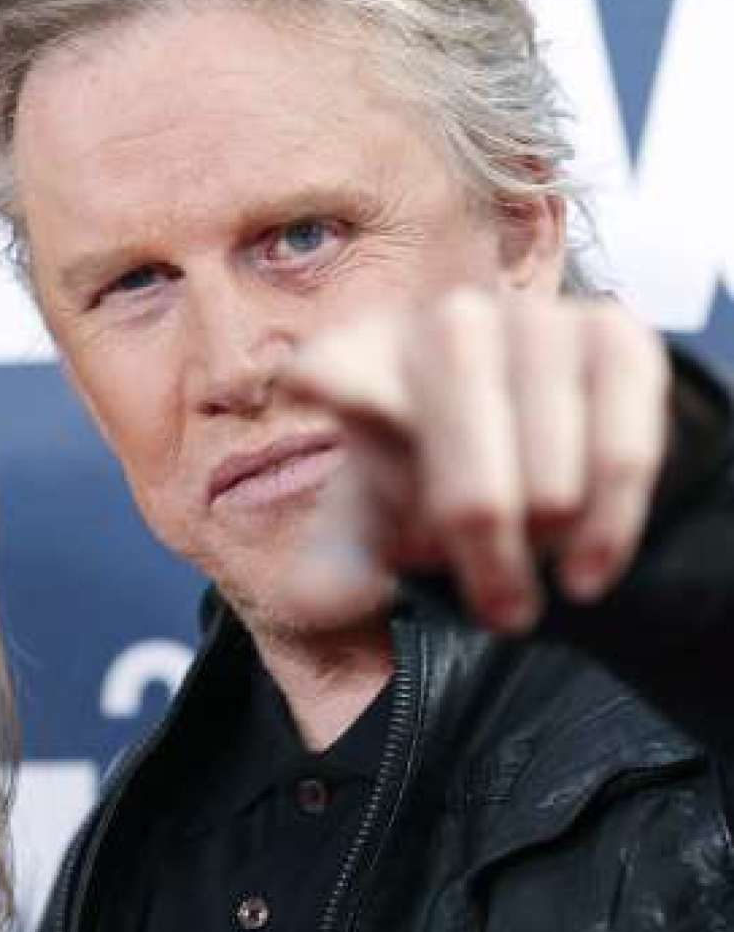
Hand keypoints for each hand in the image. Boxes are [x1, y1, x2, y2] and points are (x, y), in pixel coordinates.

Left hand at [281, 289, 669, 633]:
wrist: (552, 434)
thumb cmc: (438, 471)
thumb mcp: (381, 520)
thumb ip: (343, 561)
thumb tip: (312, 601)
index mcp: (364, 357)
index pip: (331, 364)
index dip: (328, 380)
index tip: (309, 393)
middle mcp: (448, 322)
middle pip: (461, 470)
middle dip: (484, 553)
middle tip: (498, 611)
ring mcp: (535, 320)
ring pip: (547, 479)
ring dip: (546, 545)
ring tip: (539, 566)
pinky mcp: (616, 337)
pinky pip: (621, 456)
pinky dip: (608, 529)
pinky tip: (588, 570)